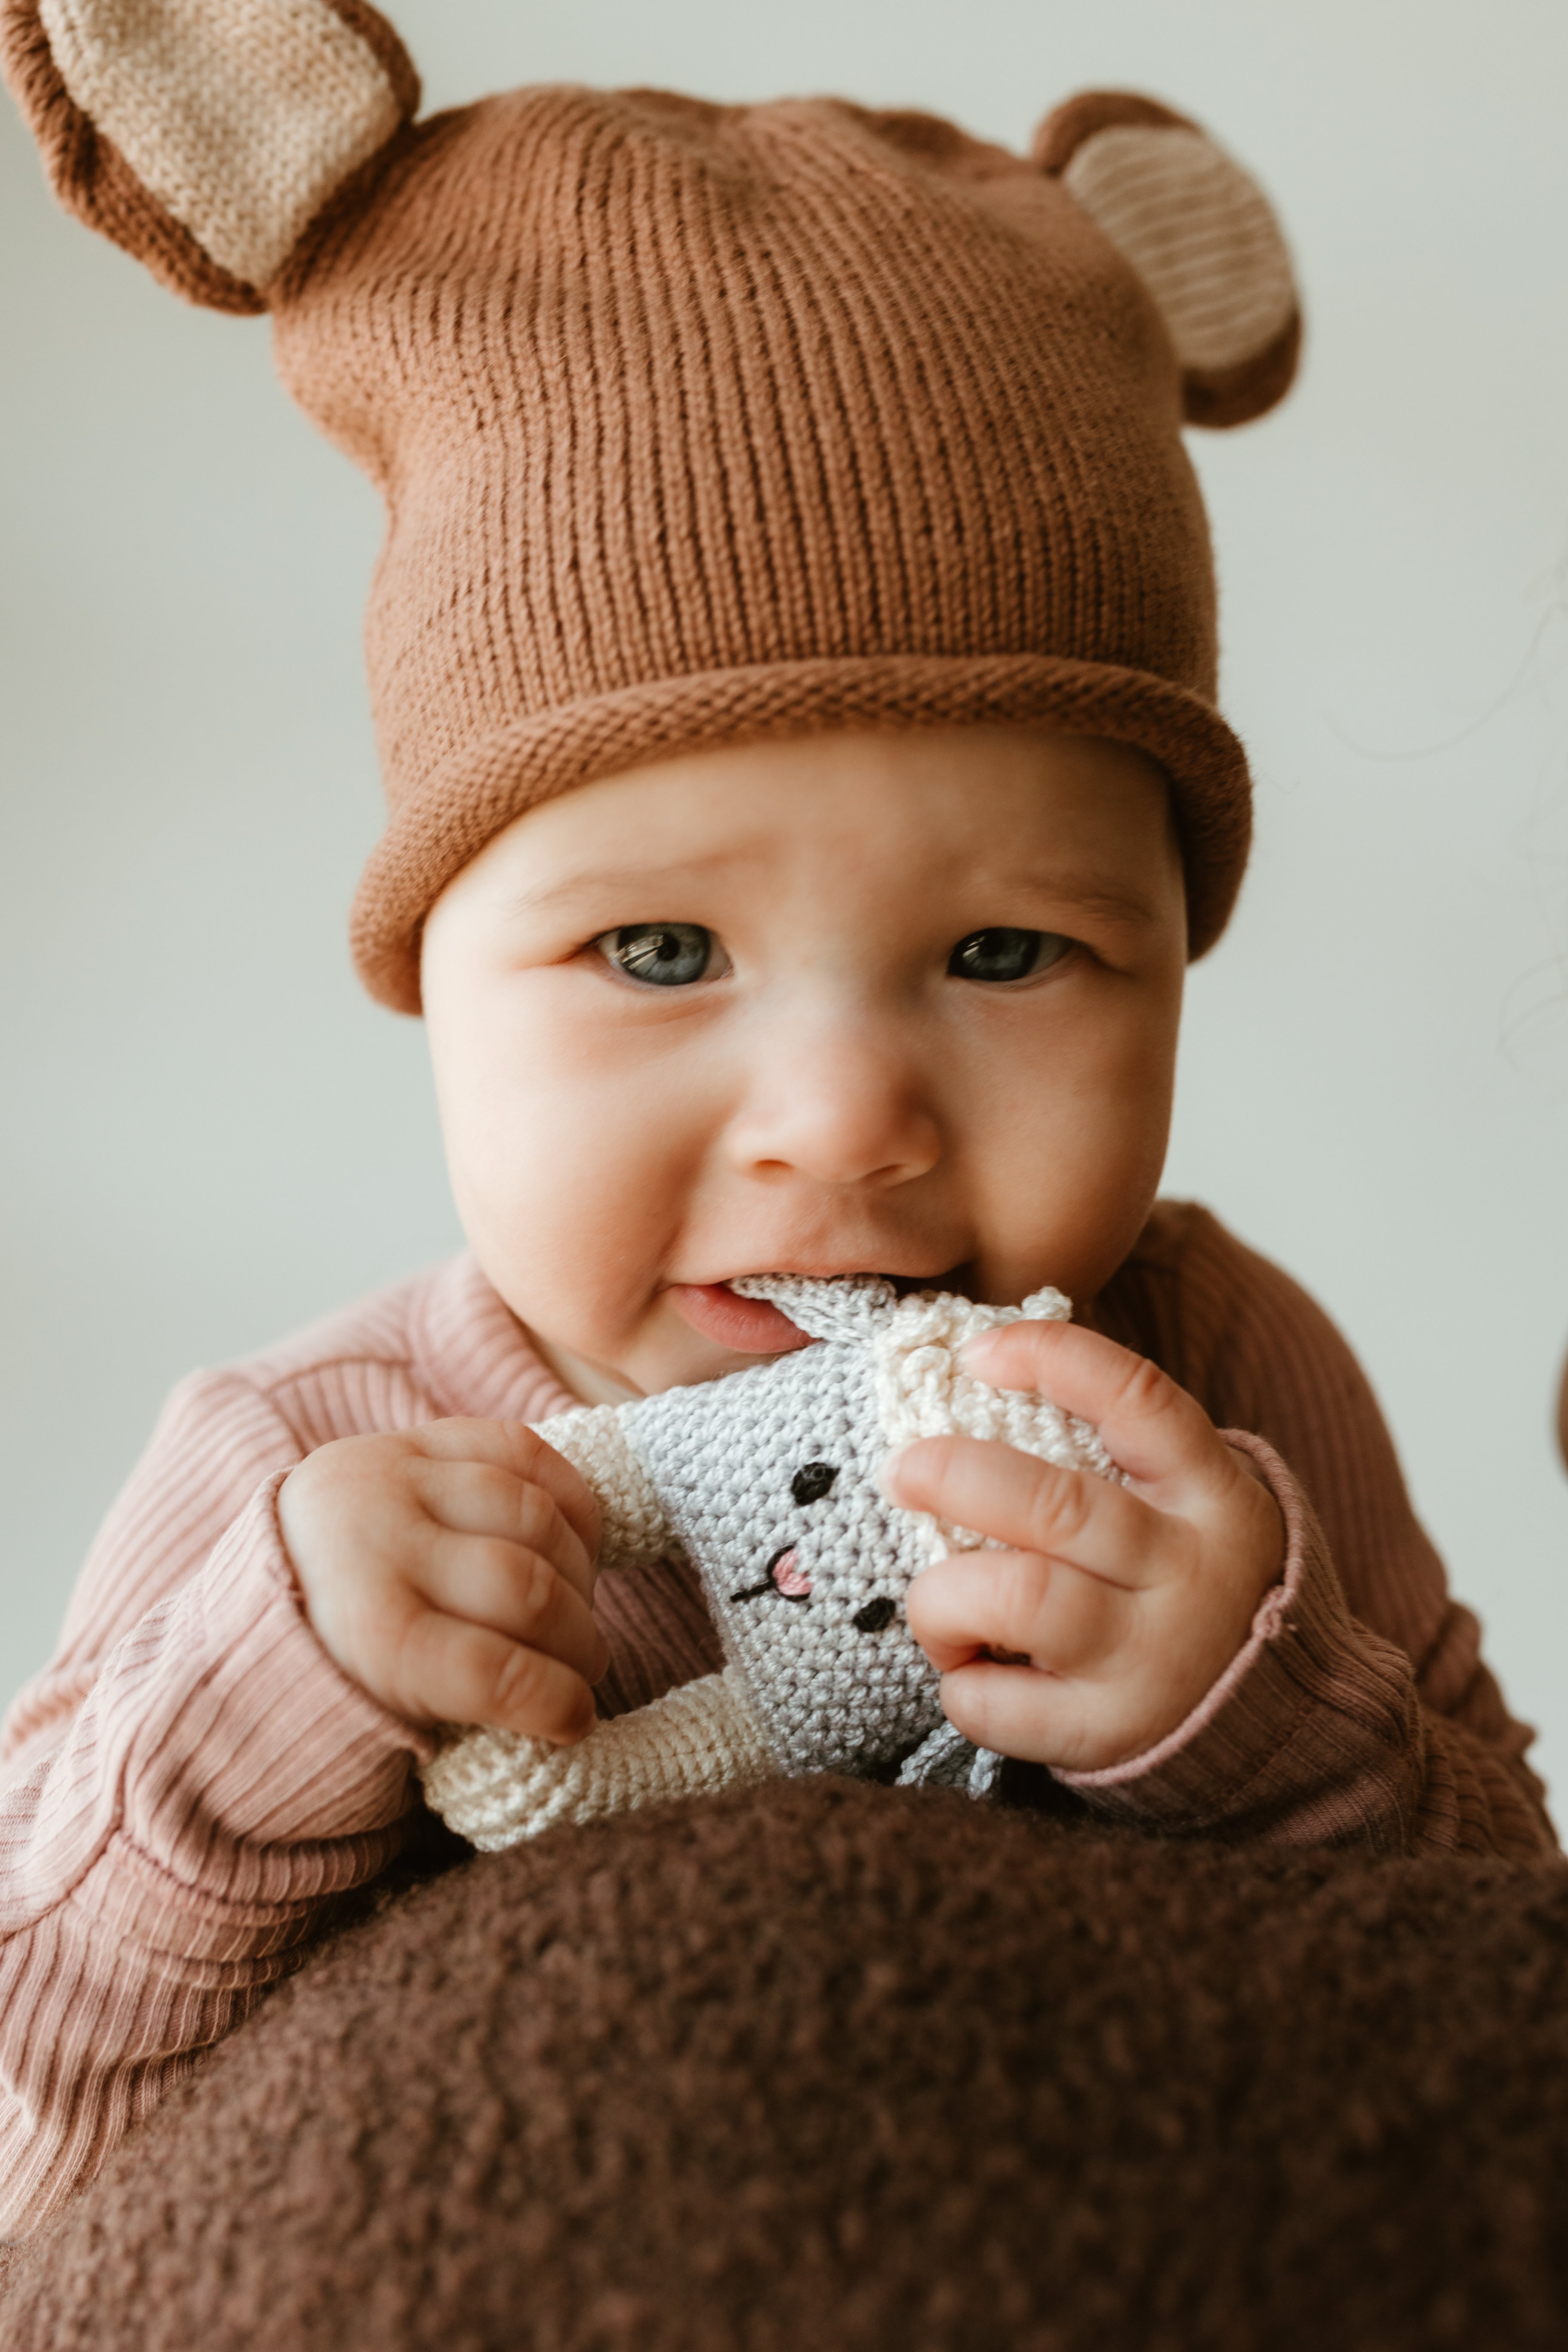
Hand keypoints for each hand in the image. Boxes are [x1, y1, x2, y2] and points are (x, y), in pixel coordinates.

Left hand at [279, 1420, 605, 1741]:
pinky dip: (567, 1500)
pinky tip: (573, 1544)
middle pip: (526, 1590)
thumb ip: (464, 1717)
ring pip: (536, 1516)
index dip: (557, 1702)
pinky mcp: (419, 1437)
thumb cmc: (343, 1666)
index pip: (490, 1672)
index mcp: (365, 1635)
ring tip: (576, 1606)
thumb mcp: (381, 1711)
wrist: (271, 1576)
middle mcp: (378, 1544)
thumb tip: (565, 1715)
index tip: (577, 1719)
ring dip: (580, 1572)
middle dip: (577, 1640)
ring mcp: (398, 1477)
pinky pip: (524, 1451)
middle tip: (584, 1665)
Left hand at [882, 1323, 1283, 1772]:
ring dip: (942, 1595)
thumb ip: (1107, 1450)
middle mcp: (1187, 1570)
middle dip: (953, 1477)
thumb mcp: (1182, 1501)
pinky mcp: (1108, 1733)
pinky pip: (995, 1702)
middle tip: (901, 1471)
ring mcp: (1151, 1657)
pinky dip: (958, 1681)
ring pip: (1016, 1597)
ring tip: (933, 1600)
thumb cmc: (1181, 1582)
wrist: (1268, 1718)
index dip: (1051, 1359)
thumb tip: (977, 1371)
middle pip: (1054, 1505)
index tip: (975, 1351)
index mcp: (1210, 1492)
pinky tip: (969, 1668)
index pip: (1137, 1398)